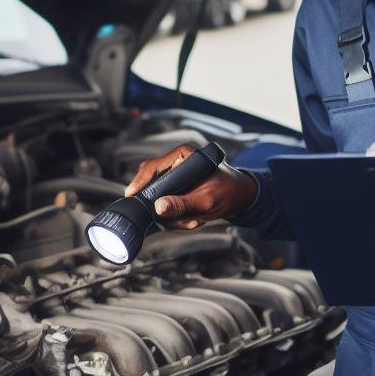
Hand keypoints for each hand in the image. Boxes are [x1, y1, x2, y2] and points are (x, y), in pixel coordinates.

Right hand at [123, 143, 257, 229]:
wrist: (242, 197)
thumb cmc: (229, 192)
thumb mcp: (206, 200)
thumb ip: (182, 204)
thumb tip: (158, 208)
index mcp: (183, 156)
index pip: (152, 166)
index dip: (140, 182)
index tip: (132, 196)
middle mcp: (176, 164)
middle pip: (152, 186)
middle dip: (164, 208)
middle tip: (182, 220)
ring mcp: (175, 178)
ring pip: (158, 201)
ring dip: (174, 217)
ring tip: (195, 219)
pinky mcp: (176, 190)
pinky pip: (167, 207)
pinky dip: (178, 218)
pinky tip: (194, 219)